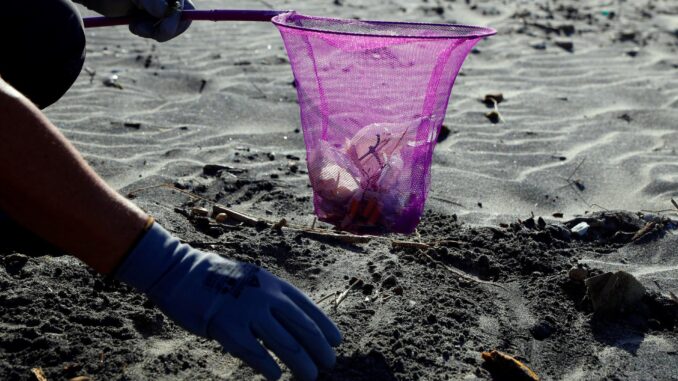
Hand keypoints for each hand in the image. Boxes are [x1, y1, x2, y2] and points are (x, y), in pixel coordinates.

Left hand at [77, 0, 194, 41]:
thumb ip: (151, 1)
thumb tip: (163, 11)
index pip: (187, 9)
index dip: (177, 22)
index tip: (162, 30)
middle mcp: (167, 0)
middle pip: (181, 22)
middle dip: (163, 30)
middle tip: (141, 29)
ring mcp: (160, 9)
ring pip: (169, 29)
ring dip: (151, 32)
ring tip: (134, 25)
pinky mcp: (152, 19)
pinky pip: (157, 32)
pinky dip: (146, 32)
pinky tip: (133, 25)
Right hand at [115, 223, 341, 379]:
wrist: (182, 272)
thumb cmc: (217, 279)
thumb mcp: (253, 280)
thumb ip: (271, 298)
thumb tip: (291, 323)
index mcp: (274, 284)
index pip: (308, 308)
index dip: (325, 327)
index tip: (336, 341)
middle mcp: (267, 296)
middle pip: (303, 328)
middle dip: (319, 348)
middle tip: (329, 363)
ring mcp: (249, 311)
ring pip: (286, 343)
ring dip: (301, 363)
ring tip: (310, 376)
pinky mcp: (228, 327)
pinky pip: (255, 352)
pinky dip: (269, 367)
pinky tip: (276, 376)